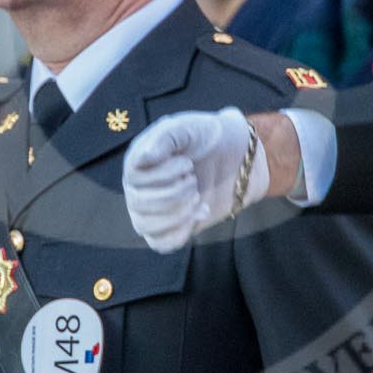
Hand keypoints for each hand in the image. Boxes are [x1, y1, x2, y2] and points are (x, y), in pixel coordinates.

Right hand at [121, 108, 269, 251]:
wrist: (237, 157)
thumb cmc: (209, 138)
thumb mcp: (189, 128)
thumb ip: (165, 137)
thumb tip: (143, 158)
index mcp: (138, 161)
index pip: (134, 178)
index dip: (163, 175)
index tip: (187, 162)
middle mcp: (138, 187)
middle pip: (138, 204)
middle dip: (174, 193)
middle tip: (194, 179)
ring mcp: (151, 210)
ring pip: (145, 226)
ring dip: (177, 213)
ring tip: (197, 197)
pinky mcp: (168, 227)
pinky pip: (159, 244)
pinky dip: (180, 233)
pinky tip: (199, 213)